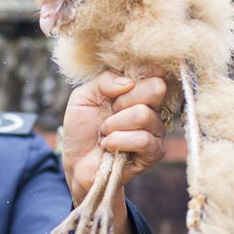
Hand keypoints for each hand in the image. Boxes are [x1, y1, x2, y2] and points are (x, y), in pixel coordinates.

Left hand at [62, 71, 167, 205]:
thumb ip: (103, 81)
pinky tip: (109, 146)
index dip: (137, 74)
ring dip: (114, 125)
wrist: (77, 162)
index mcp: (138, 90)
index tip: (115, 89)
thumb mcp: (83, 97)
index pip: (154, 71)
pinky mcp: (154, 153)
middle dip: (123, 101)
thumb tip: (128, 82)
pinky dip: (118, 141)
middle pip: (155, 88)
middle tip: (109, 113)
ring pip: (144, 115)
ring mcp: (156, 131)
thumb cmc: (82, 129)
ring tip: (105, 133)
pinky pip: (143, 139)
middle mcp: (152, 108)